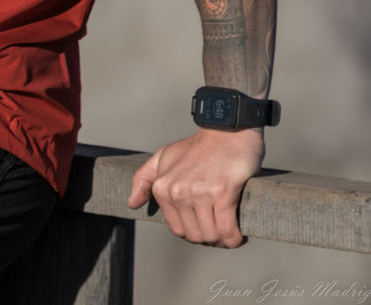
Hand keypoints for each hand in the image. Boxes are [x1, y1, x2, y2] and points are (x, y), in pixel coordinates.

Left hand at [127, 127, 264, 247]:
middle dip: (210, 238)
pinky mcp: (222, 193)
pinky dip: (235, 238)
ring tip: (230, 231)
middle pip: (195, 236)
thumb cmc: (198, 146)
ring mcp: (200, 192)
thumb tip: (132, 203)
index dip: (194, 232)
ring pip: (211, 236)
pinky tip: (239, 234)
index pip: (178, 230)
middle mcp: (178, 191)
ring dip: (224, 240)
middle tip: (221, 228)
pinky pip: (227, 231)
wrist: (226, 129)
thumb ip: (145, 178)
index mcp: (163, 187)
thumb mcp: (165, 156)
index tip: (206, 225)